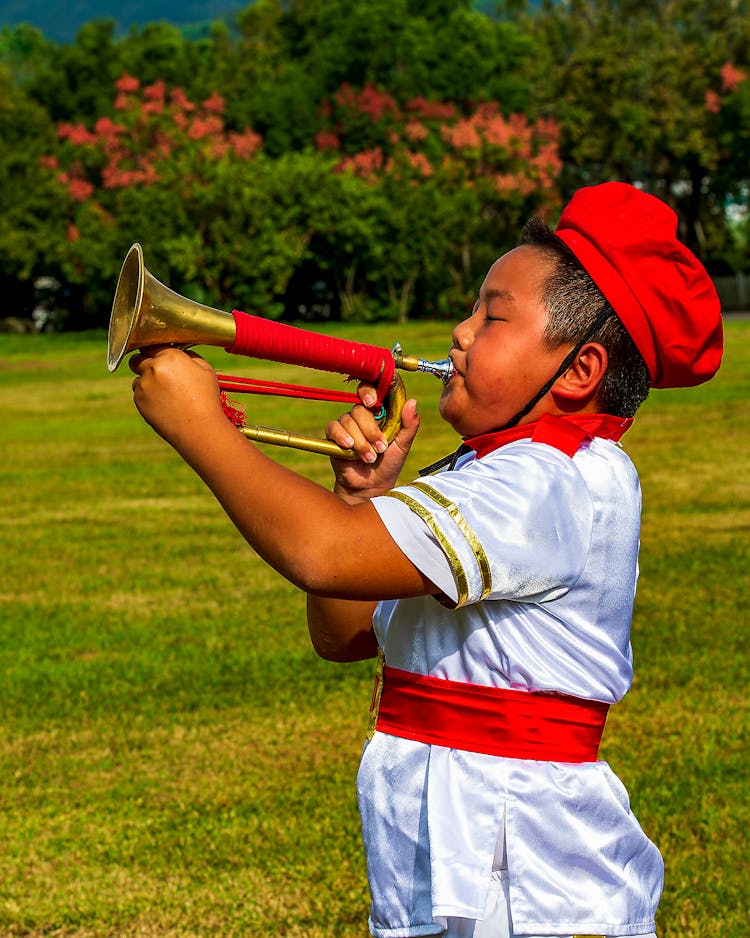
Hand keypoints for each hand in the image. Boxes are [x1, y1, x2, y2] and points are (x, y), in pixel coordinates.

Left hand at [129, 346, 225, 449]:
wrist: (199, 428)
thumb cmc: (206, 398)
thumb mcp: (205, 369)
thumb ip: (188, 356)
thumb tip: (177, 352)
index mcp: (170, 357)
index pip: (152, 344)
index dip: (154, 350)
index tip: (157, 354)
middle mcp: (153, 368)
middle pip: (137, 358)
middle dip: (143, 363)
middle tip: (155, 371)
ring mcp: (144, 385)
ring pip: (138, 379)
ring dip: (147, 382)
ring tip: (166, 395)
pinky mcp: (139, 401)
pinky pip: (139, 394)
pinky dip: (148, 398)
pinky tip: (165, 405)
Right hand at [326, 383, 419, 501]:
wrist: (371, 486)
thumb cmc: (388, 465)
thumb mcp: (403, 445)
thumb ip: (409, 425)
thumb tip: (412, 401)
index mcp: (380, 413)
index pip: (373, 391)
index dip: (370, 391)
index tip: (373, 401)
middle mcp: (362, 417)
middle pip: (360, 409)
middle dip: (370, 430)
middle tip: (380, 448)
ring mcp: (347, 425)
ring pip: (348, 420)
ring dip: (360, 441)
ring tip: (369, 458)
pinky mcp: (334, 436)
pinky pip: (333, 427)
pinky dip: (342, 437)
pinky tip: (349, 447)